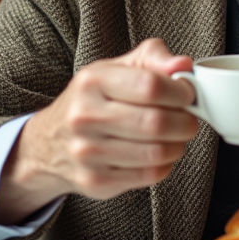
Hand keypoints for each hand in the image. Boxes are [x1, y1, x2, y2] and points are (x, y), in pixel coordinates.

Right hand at [0, 38, 197, 223]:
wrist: (49, 143)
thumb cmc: (92, 100)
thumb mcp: (117, 68)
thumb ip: (153, 58)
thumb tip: (183, 64)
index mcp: (92, 81)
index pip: (150, 86)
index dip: (180, 92)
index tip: (188, 94)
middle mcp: (84, 116)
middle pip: (156, 122)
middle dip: (185, 122)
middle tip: (189, 119)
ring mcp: (87, 152)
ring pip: (155, 152)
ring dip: (177, 145)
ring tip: (175, 137)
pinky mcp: (95, 180)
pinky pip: (148, 176)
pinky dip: (164, 165)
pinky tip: (158, 153)